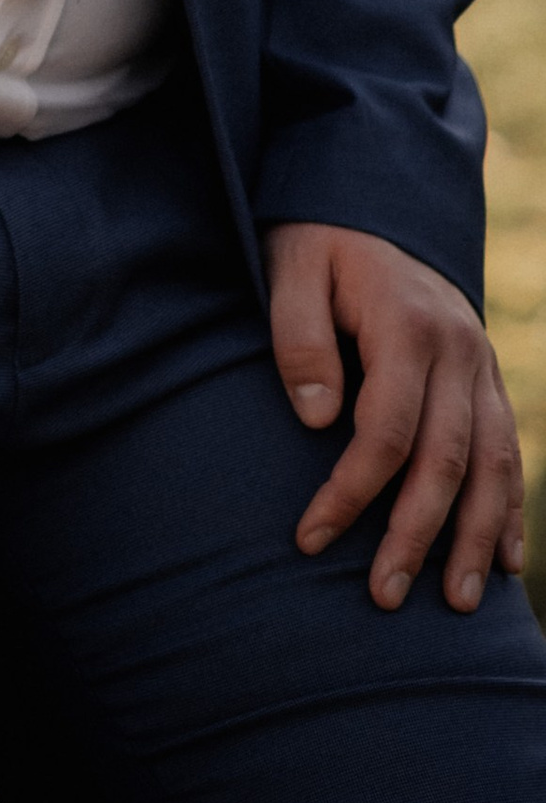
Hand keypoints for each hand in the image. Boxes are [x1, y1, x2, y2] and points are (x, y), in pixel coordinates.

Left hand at [266, 220, 526, 610]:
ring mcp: (483, 367)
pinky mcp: (491, 380)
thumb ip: (299, 337)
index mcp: (407, 324)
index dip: (351, 492)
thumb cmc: (320, 242)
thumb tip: (318, 420)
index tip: (311, 538)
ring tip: (455, 603)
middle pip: (445, 460)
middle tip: (383, 597)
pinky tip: (502, 563)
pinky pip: (510, 452)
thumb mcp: (292, 268)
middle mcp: (459, 351)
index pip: (385, 431)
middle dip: (416, 535)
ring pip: (492, 467)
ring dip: (473, 538)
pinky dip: (510, 511)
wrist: (375, 199)